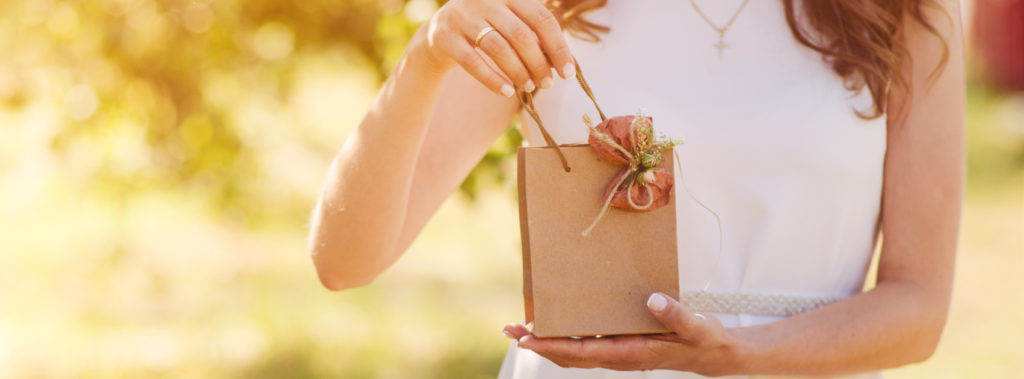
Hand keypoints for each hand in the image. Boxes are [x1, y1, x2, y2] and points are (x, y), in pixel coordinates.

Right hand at [415, 0, 575, 96]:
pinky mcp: (445, 37)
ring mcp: (462, 16)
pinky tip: (506, 92)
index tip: (567, 72)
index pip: (541, 18)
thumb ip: (534, 37)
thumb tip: (562, 64)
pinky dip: (491, 79)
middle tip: (547, 83)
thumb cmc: (486, 29)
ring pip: (498, 47)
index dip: (558, 47)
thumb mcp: (509, 23)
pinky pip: (472, 61)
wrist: (438, 33)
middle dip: (538, 63)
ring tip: (528, 87)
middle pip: (521, 34)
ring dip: (518, 72)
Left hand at [503, 293, 748, 375]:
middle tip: (509, 329)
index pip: (583, 351)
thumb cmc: (705, 339)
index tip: (528, 338)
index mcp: (632, 353)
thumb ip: (676, 315)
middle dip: (538, 343)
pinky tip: (555, 326)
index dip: (553, 345)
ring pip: (574, 352)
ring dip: (546, 341)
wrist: (716, 354)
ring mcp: (619, 353)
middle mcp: (620, 356)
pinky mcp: (621, 346)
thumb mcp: (697, 326)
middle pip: (569, 354)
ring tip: (520, 327)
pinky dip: (564, 338)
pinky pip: (585, 345)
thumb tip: (654, 300)